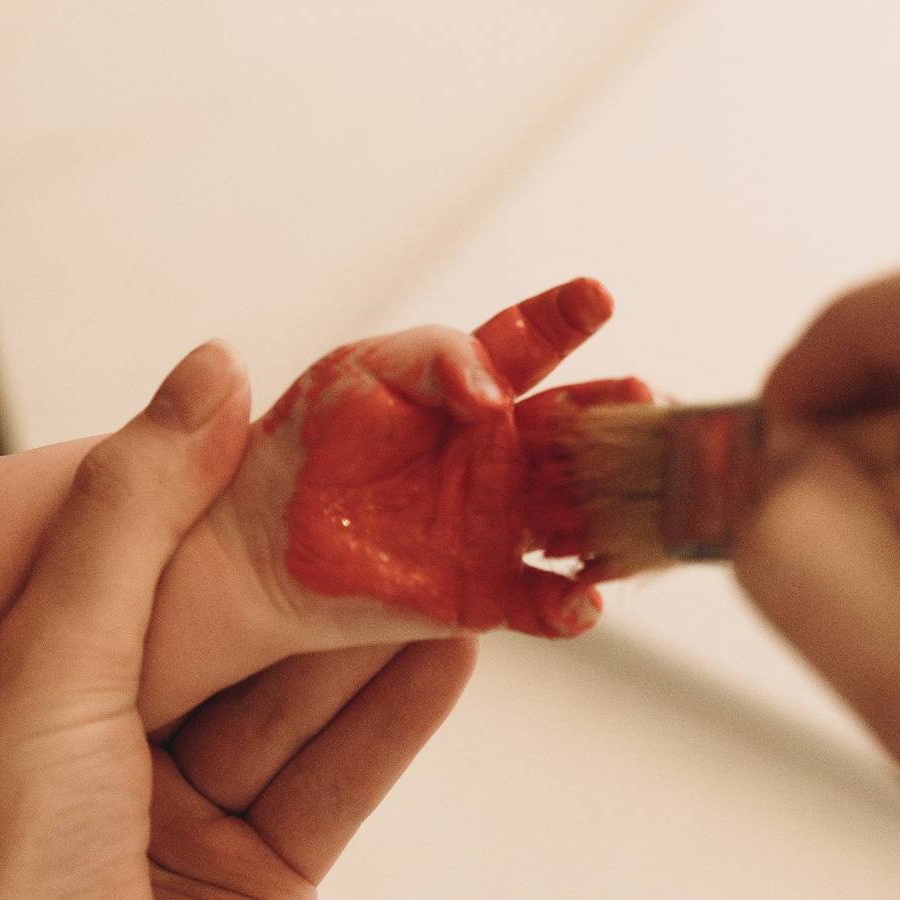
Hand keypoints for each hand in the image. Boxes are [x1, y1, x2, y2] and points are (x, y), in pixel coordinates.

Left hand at [0, 343, 476, 899]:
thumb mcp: (48, 661)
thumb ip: (131, 515)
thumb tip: (208, 372)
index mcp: (17, 690)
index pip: (136, 562)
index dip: (218, 490)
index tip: (300, 421)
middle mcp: (96, 754)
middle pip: (229, 633)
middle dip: (313, 559)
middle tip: (400, 477)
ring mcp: (180, 824)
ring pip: (295, 703)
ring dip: (376, 628)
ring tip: (454, 542)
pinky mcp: (260, 889)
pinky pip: (336, 782)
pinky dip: (396, 717)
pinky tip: (452, 649)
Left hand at [242, 278, 651, 638]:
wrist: (257, 539)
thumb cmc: (308, 443)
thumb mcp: (355, 375)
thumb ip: (424, 359)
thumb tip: (488, 386)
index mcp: (472, 389)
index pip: (529, 343)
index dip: (563, 317)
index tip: (595, 294)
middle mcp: (502, 453)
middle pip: (579, 430)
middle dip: (616, 413)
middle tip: (642, 396)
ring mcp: (500, 522)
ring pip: (581, 512)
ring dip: (611, 507)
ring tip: (629, 498)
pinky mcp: (484, 591)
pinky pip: (542, 602)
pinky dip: (569, 605)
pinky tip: (580, 599)